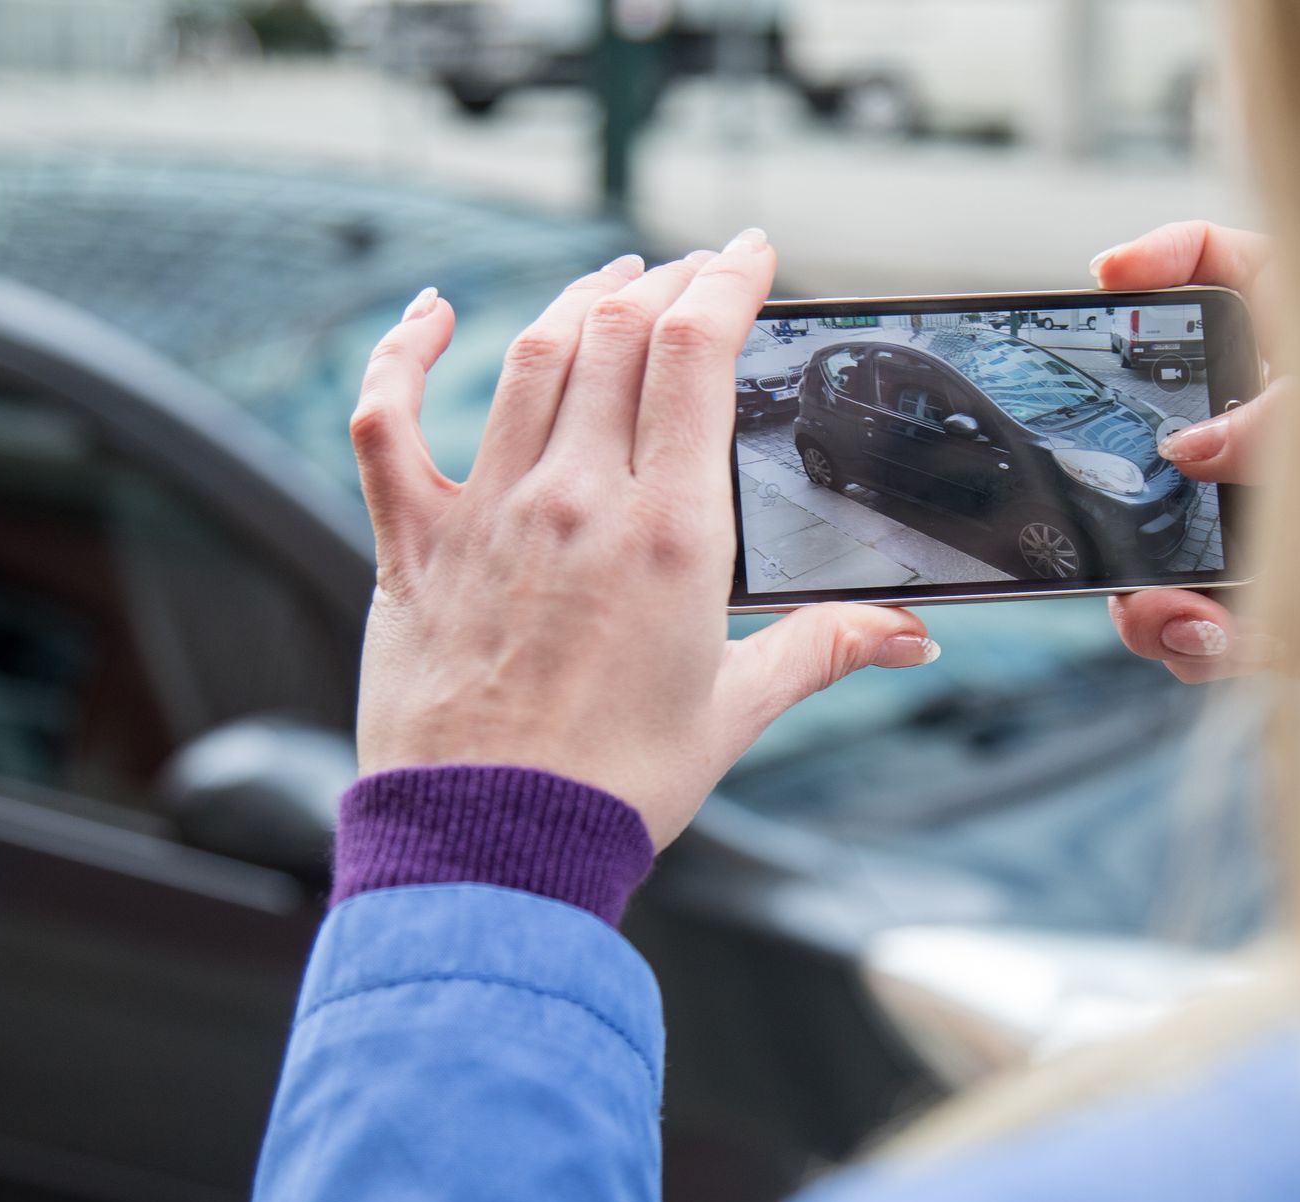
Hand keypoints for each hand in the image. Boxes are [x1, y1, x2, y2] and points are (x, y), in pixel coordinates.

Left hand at [349, 232, 938, 846]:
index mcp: (669, 536)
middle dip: (663, 283)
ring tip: (611, 280)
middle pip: (618, 335)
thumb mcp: (735, 710)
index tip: (747, 254)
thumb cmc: (617, 786)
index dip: (725, 282)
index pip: (696, 355)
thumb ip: (825, 649)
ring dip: (576, 300)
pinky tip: (430, 314)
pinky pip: (390, 420)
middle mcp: (576, 503)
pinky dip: (405, 354)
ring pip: (531, 358)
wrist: (494, 849)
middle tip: (690, 274)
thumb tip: (909, 636)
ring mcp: (488, 514)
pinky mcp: (415, 543)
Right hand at [1090, 220, 1289, 683]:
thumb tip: (1196, 447)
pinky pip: (1204, 626)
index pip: (1229, 268)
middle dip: (1124, 470)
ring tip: (1170, 611)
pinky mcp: (1280, 606)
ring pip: (1164, 543)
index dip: (1164, 257)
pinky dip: (1200, 642)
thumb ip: (1290, 423)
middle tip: (1106, 492)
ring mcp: (1274, 524)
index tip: (1110, 276)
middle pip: (1166, 425)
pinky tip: (1217, 639)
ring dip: (1148, 586)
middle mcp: (1284, 434)